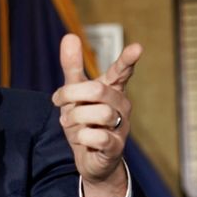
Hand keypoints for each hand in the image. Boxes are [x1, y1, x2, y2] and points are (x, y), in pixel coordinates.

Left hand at [51, 34, 140, 196]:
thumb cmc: (85, 123)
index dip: (127, 60)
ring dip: (76, 117)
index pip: (122, 72)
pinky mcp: (115, 147)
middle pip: (98, 90)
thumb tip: (69, 36)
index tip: (137, 47)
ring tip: (69, 122)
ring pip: (100, 113)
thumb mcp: (74, 94)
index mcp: (112, 90)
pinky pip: (99, 137)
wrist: (91, 160)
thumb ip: (72, 67)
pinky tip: (81, 138)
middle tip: (59, 101)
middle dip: (71, 94)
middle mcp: (120, 105)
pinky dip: (83, 137)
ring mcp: (120, 126)